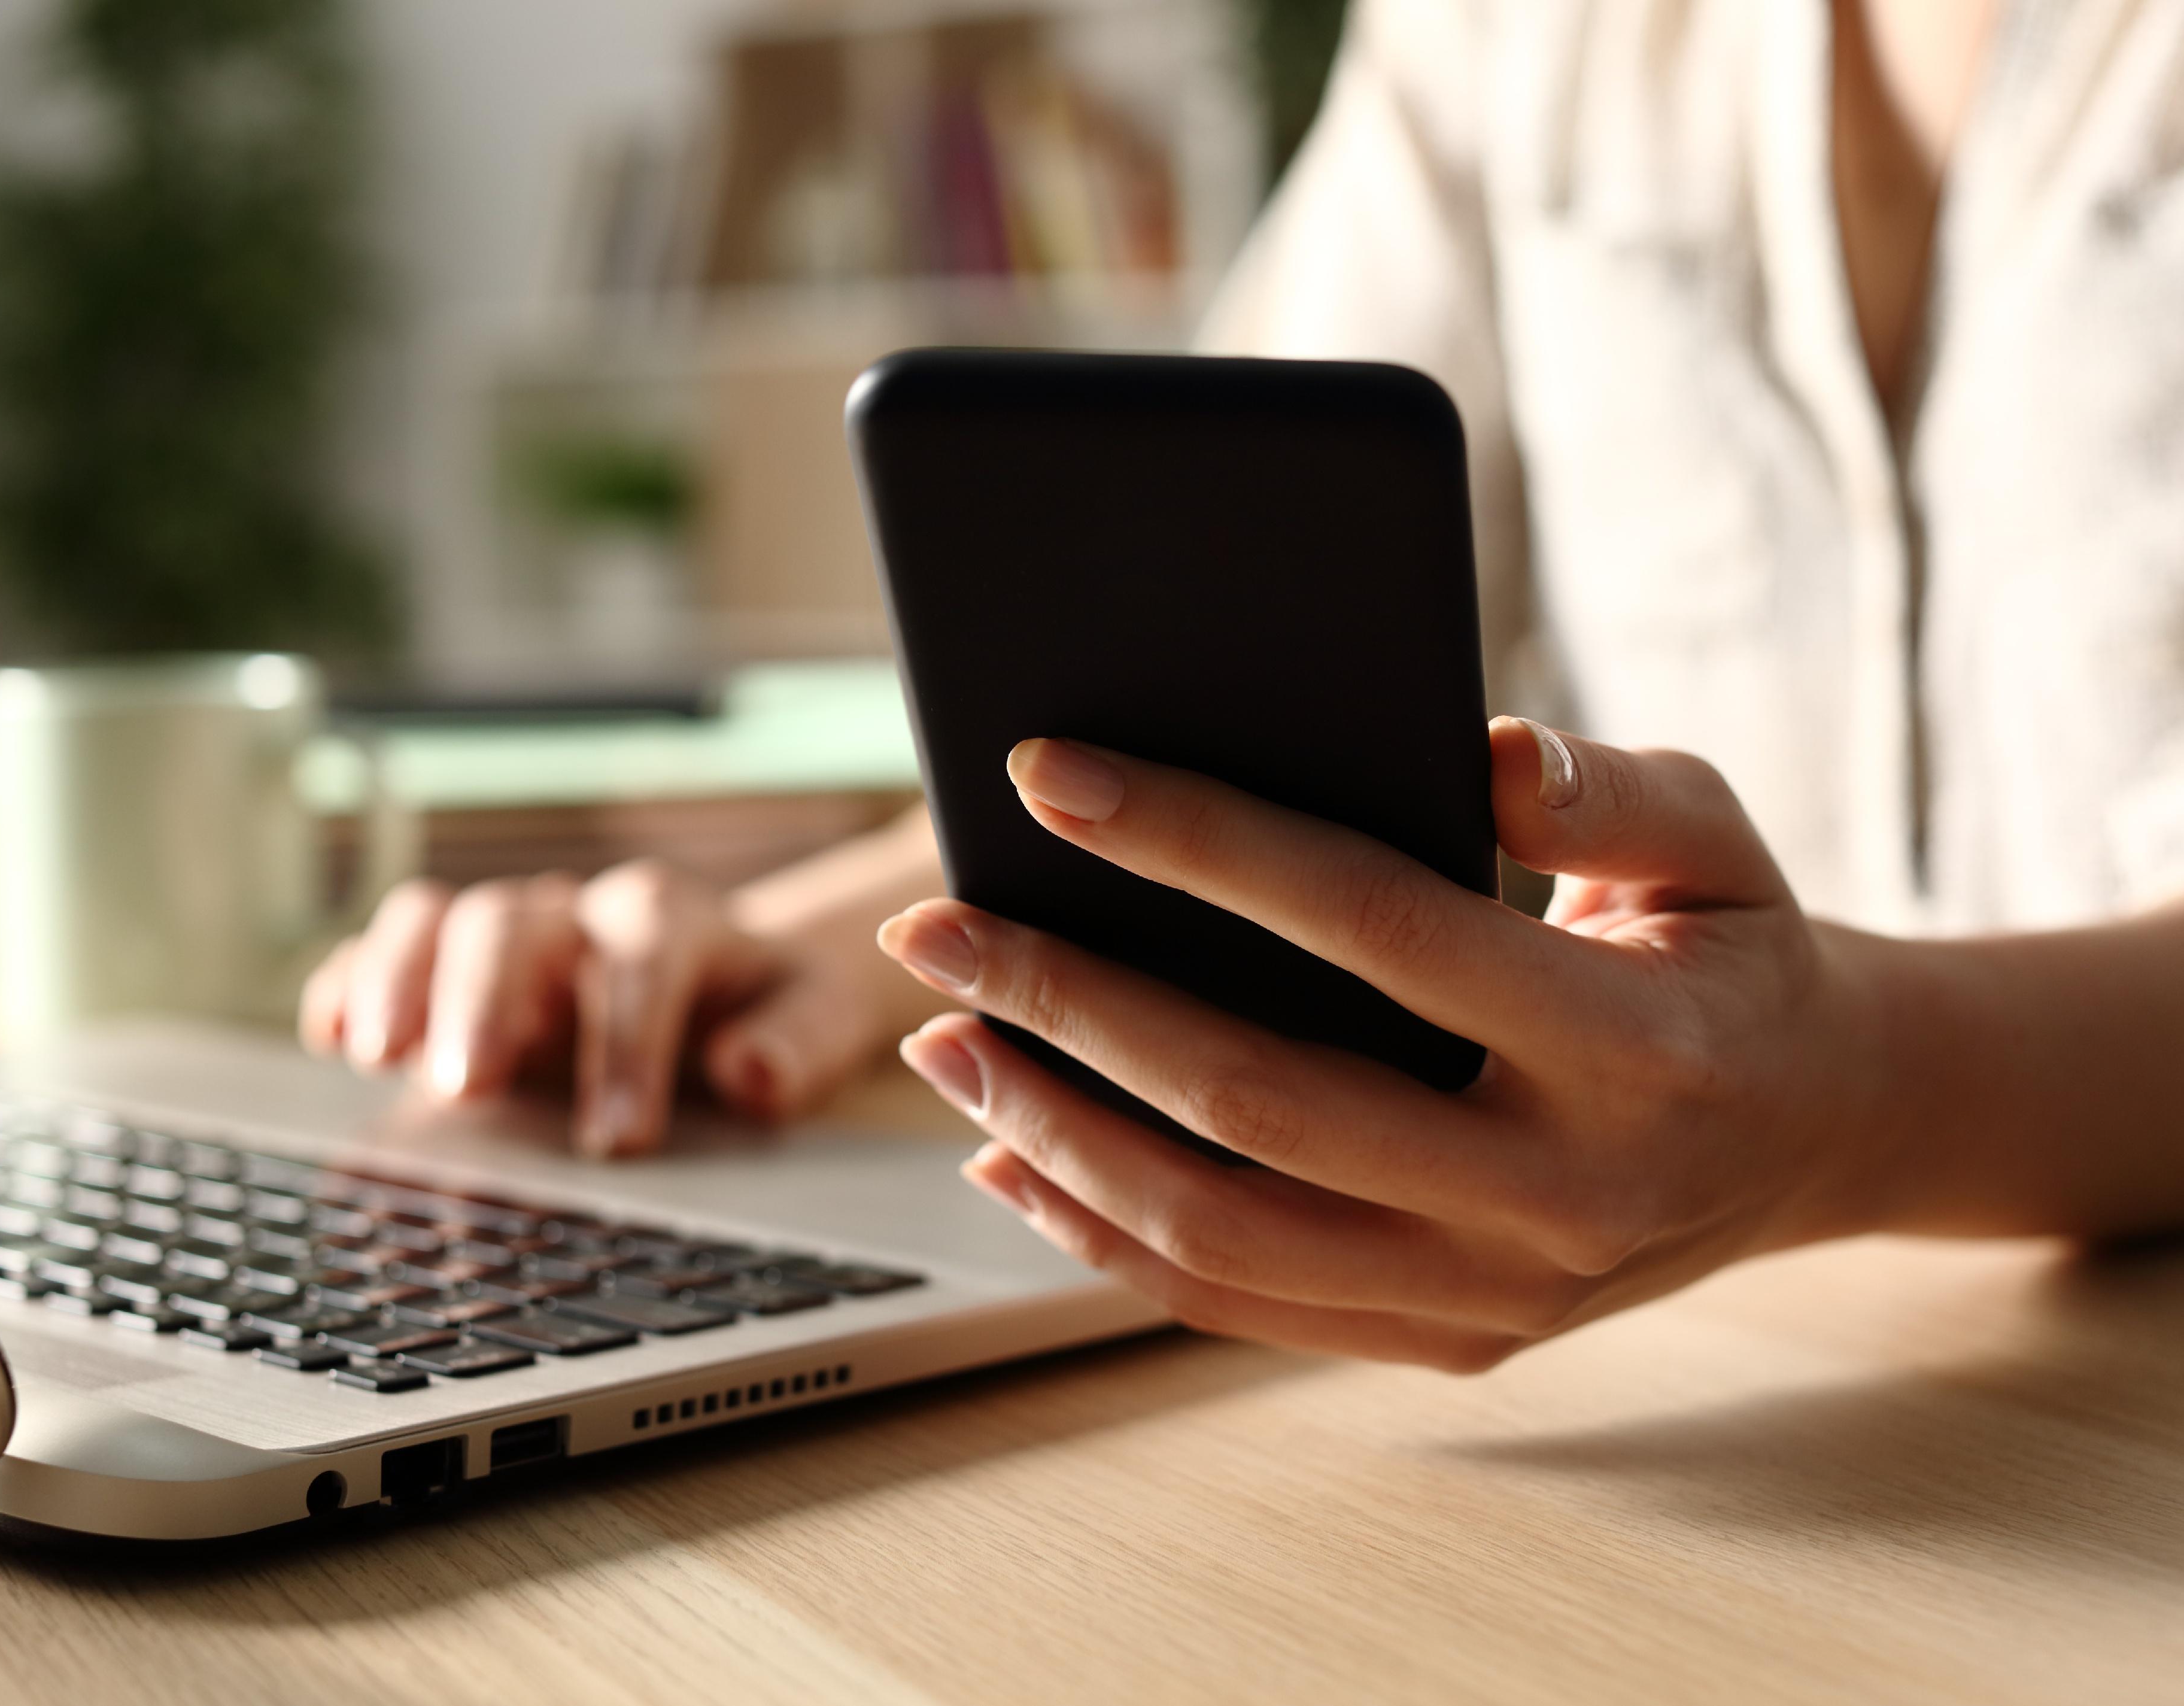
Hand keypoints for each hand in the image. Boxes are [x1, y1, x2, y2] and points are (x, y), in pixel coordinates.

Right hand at [301, 847, 933, 1155]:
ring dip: (398, 980)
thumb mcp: (814, 1020)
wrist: (729, 985)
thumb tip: (749, 1069)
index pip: (641, 956)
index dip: (627, 1041)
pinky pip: (380, 954)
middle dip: (486, 998)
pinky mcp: (442, 975)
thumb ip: (797, 1041)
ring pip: (437, 921)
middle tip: (471, 1086)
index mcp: (668, 921)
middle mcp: (573, 916)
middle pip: (514, 922)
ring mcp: (500, 940)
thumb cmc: (766, 1009)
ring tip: (374, 1055)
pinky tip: (330, 1038)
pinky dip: (347, 985)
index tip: (619, 1137)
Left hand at [876, 722, 1902, 1369]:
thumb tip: (1472, 754)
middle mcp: (1560, 1193)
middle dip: (1070, 1002)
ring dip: (1056, 1133)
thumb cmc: (1733, 952)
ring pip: (1226, 1230)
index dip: (1199, 844)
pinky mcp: (1451, 1342)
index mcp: (1633, 1045)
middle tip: (934, 922)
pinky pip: (1241, 1305)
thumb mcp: (1720, 841)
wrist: (1815, 1134)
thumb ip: (1606, 792)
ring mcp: (1498, 1292)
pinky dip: (1105, 1236)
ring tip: (942, 1039)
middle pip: (1259, 1099)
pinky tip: (1012, 1155)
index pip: (1376, 927)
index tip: (1049, 775)